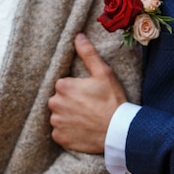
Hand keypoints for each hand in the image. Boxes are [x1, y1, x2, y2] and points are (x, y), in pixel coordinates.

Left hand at [48, 33, 127, 152]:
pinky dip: (68, 131)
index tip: (89, 95)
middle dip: (70, 102)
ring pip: (58, 116)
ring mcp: (56, 122)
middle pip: (59, 100)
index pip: (63, 84)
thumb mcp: (103, 73)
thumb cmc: (112, 100)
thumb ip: (88, 54)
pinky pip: (59, 132)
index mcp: (62, 85)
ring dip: (68, 117)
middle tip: (88, 107)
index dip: (76, 89)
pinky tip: (82, 129)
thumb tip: (78, 36)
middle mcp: (54, 103)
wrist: (118, 130)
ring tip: (86, 119)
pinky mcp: (59, 137)